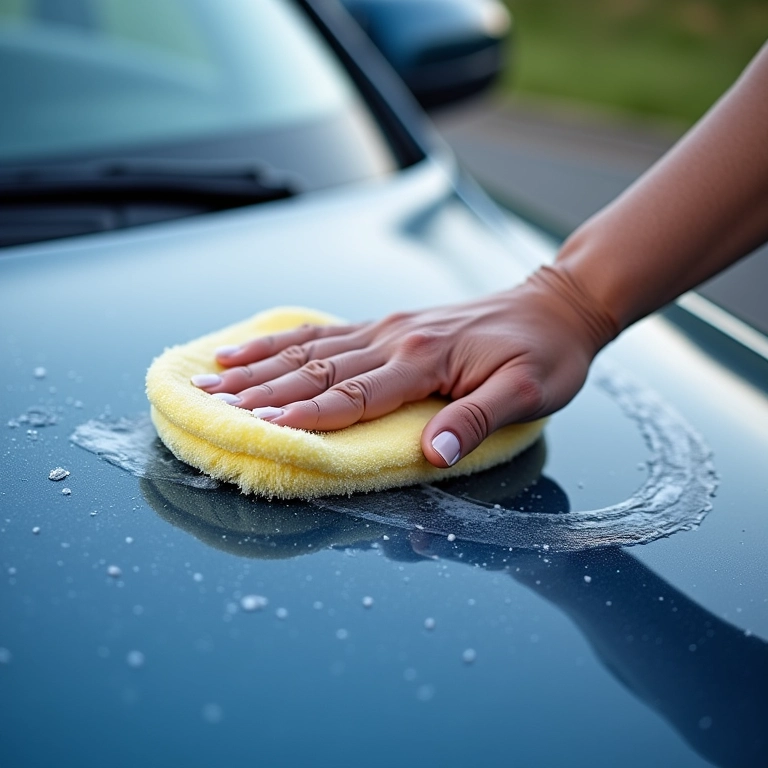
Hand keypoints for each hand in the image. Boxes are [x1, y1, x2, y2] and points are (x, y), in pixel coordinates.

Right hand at [191, 266, 617, 467]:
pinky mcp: (389, 325)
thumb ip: (477, 420)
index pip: (353, 395)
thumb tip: (434, 454)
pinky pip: (326, 332)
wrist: (555, 305)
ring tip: (212, 377)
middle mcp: (395, 339)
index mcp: (424, 359)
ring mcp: (388, 328)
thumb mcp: (528, 393)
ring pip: (311, 348)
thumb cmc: (545, 355)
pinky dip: (284, 341)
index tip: (259, 427)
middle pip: (316, 369)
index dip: (305, 414)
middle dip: (261, 390)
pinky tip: (253, 347)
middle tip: (209, 404)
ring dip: (260, 365)